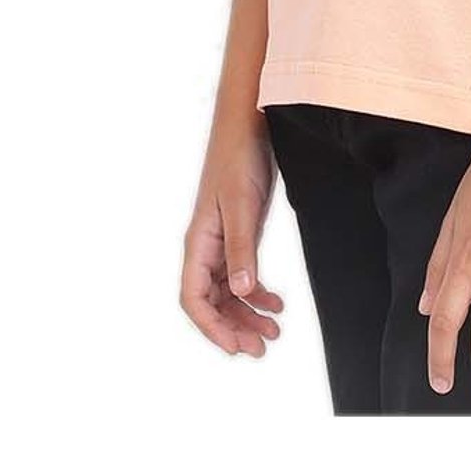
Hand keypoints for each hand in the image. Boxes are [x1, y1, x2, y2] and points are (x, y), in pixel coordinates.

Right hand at [180, 115, 285, 357]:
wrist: (249, 123)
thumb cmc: (238, 157)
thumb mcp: (243, 205)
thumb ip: (242, 249)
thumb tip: (243, 293)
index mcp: (198, 241)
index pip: (193, 298)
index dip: (212, 328)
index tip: (237, 347)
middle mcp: (206, 245)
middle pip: (211, 302)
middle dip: (233, 328)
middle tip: (261, 348)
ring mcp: (222, 240)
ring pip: (228, 292)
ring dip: (247, 314)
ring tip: (274, 332)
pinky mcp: (239, 233)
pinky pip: (242, 275)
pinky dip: (258, 293)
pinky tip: (277, 303)